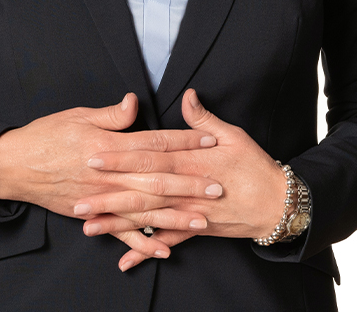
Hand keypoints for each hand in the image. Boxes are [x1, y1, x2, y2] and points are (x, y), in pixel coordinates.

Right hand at [0, 92, 217, 230]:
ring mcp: (101, 198)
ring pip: (144, 210)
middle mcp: (108, 175)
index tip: (208, 142)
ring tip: (202, 219)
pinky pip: (121, 233)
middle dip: (189, 184)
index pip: (154, 143)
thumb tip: (135, 103)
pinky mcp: (92, 214)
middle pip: (156, 180)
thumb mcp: (78, 116)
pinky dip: (142, 243)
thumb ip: (111, 114)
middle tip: (217, 187)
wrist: (14, 165)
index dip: (182, 143)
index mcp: (108, 147)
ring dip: (174, 216)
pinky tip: (164, 249)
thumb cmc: (46, 135)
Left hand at [80, 89, 289, 268]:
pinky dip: (146, 251)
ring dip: (118, 224)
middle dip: (108, 195)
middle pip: (141, 191)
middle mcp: (186, 189)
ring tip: (89, 227)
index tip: (94, 156)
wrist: (278, 204)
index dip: (120, 158)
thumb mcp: (232, 136)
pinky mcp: (195, 231)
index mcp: (191, 162)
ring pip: (148, 219)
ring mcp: (189, 213)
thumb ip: (204, 119)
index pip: (149, 158)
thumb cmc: (254, 166)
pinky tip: (124, 260)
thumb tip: (188, 96)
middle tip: (78, 199)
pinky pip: (166, 242)